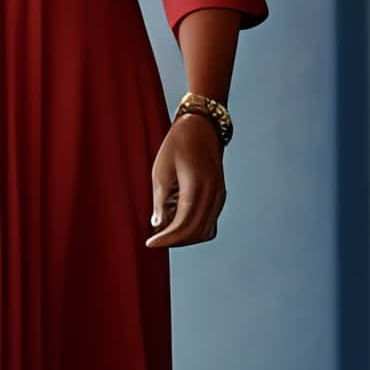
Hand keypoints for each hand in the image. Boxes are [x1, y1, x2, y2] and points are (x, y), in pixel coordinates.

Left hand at [145, 113, 226, 247]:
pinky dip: (194, 228)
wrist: (202, 126)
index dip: (166, 239)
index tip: (149, 243)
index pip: (184, 225)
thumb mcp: (161, 171)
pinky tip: (178, 221)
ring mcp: (219, 196)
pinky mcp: (220, 196)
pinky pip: (209, 222)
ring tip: (165, 229)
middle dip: (174, 240)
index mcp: (198, 187)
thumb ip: (160, 201)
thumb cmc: (178, 144)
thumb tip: (158, 227)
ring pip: (205, 231)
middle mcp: (213, 195)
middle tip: (155, 238)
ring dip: (185, 236)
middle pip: (195, 233)